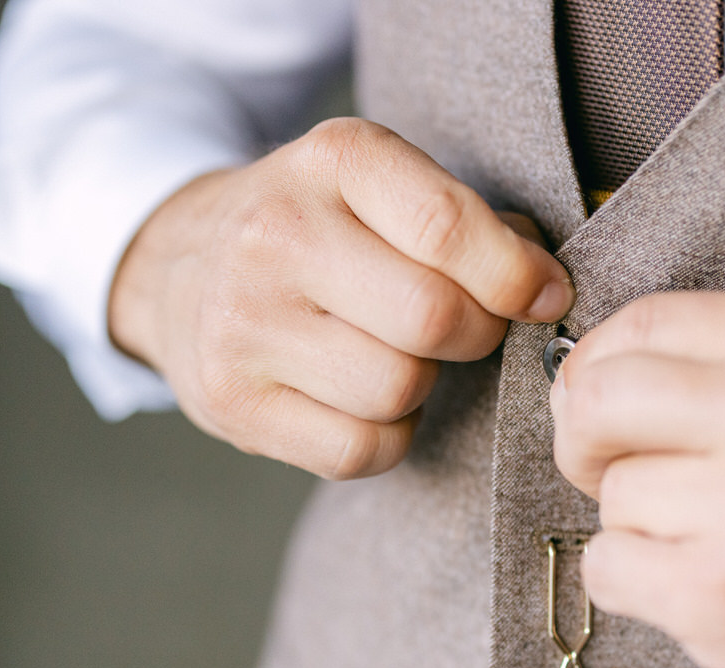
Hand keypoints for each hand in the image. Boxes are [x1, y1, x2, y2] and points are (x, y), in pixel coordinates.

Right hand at [110, 117, 573, 478]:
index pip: (446, 227)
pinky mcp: (232, 402)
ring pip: (399, 390)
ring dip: (423, 386)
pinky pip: (361, 449)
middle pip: (431, 319)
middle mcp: (274, 235)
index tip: (543, 294)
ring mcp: (243, 323)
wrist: (178, 268)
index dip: (515, 276)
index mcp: (331, 161)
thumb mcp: (378, 186)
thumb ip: (465, 223)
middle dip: (475, 335)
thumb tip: (545, 288)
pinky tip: (364, 400)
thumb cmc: (312, 229)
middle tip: (466, 330)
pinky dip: (387, 436)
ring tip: (395, 356)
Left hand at [550, 292, 724, 667]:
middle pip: (596, 400)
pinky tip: (704, 590)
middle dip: (583, 443)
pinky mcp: (723, 591)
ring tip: (719, 546)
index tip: (608, 412)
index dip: (598, 370)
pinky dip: (636, 587)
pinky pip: (608, 569)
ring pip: (611, 496)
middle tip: (622, 477)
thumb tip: (584, 376)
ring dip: (640, 529)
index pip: (641, 322)